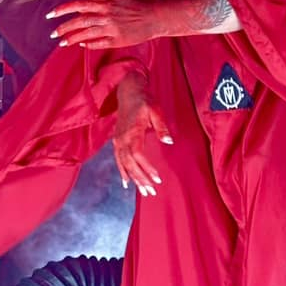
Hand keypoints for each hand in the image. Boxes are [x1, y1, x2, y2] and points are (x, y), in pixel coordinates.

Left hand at [47, 0, 169, 49]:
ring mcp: (111, 29)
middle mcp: (106, 16)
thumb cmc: (131, 5)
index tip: (51, 15)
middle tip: (53, 34)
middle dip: (64, 28)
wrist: (151, 18)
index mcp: (104, 3)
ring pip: (87, 33)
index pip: (78, 5)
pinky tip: (81, 45)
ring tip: (62, 43)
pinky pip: (99, 43)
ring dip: (73, 38)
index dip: (63, 10)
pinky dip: (89, 44)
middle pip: (80, 21)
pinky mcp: (117, 40)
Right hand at [113, 71, 172, 196]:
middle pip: (130, 163)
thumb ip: (161, 126)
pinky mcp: (117, 141)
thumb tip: (168, 141)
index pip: (138, 155)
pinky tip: (127, 183)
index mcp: (132, 132)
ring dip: (133, 179)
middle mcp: (122, 139)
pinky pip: (118, 160)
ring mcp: (118, 140)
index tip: (157, 178)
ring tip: (143, 191)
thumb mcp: (155, 110)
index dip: (147, 168)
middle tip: (151, 192)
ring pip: (124, 164)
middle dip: (141, 179)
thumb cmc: (144, 101)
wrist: (128, 92)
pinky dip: (122, 172)